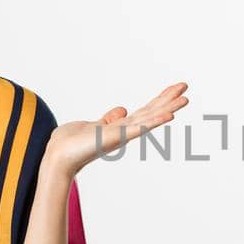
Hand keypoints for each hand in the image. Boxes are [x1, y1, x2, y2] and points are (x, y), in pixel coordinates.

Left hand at [42, 82, 188, 175]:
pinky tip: (168, 116)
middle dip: (169, 100)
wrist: (57, 157)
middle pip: (152, 112)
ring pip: (150, 119)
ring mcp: (122, 135)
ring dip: (168, 109)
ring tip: (184, 100)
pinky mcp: (115, 137)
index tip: (176, 89)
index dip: (160, 100)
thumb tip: (123, 110)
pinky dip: (154, 122)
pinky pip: (139, 129)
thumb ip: (109, 119)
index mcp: (121, 127)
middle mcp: (125, 131)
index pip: (146, 111)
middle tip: (186, 87)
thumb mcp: (93, 125)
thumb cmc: (71, 144)